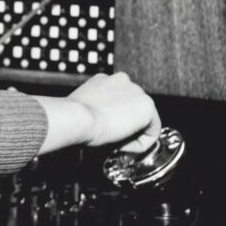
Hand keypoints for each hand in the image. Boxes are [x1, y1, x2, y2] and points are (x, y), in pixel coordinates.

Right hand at [34, 72, 159, 154]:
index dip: (112, 119)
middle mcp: (122, 80)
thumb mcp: (83, 106)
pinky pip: (152, 131)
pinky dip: (141, 143)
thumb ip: (94, 107)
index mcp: (105, 79)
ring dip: (132, 134)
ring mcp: (137, 92)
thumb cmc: (73, 116)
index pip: (118, 100)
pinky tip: (125, 146)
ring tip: (116, 143)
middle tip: (111, 140)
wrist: (77, 118)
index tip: (104, 130)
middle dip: (125, 126)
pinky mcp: (147, 107)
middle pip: (133, 109)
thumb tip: (98, 121)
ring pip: (143, 120)